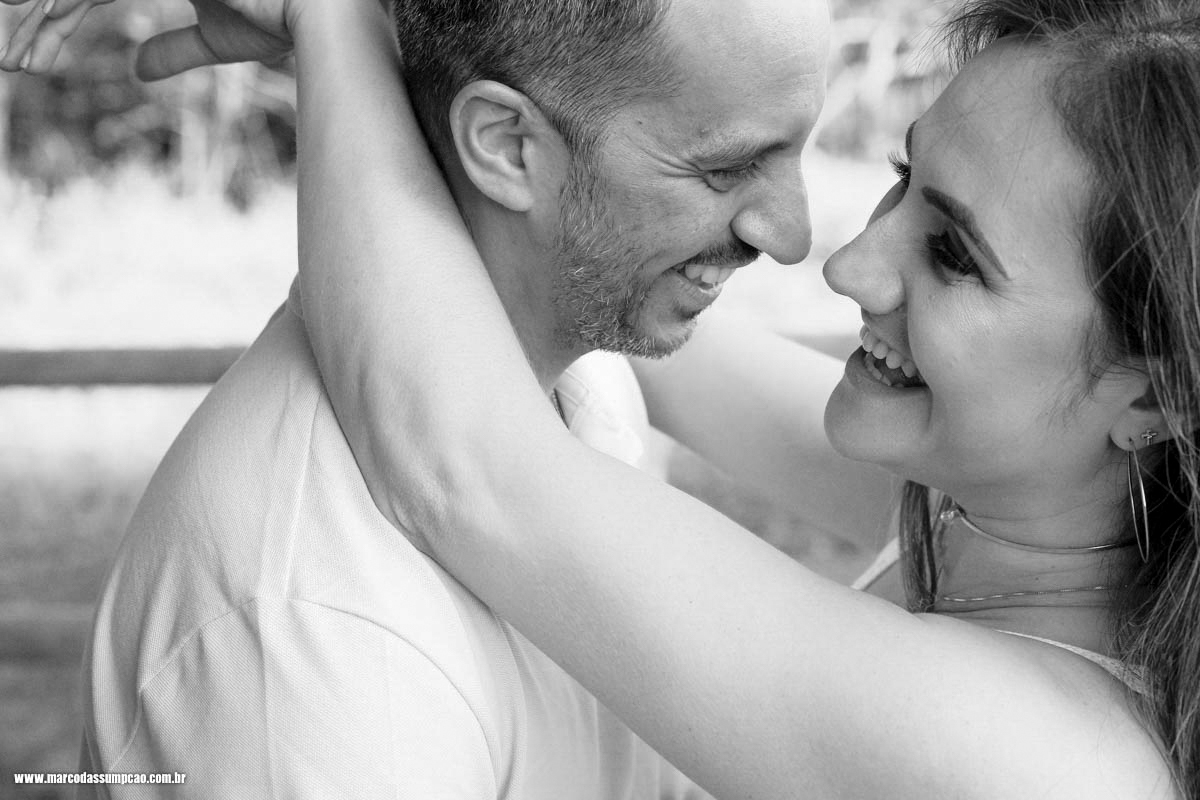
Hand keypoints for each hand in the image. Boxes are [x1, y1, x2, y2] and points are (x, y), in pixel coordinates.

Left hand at [0, 0, 292, 78]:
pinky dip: (57, 12)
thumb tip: (137, 67)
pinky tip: (34, 33)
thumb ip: (175, 49)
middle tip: (7, 63)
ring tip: (10, 60)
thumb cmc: (282, 21)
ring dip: (33, 21)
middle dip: (31, 22)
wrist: (318, 14)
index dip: (54, 24)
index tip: (30, 59)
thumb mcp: (218, 40)